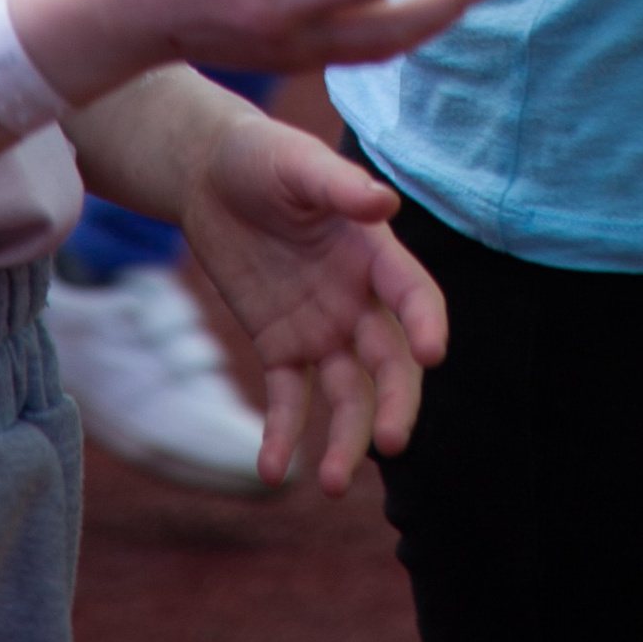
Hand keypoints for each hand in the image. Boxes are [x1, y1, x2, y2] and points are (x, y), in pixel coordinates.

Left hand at [178, 104, 445, 490]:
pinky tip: (272, 470)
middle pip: (389, 360)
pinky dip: (285, 435)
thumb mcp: (297, 164)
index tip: (432, 354)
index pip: (413, 295)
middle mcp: (357, 298)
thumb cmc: (263, 157)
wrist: (209, 174)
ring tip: (331, 484)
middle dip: (394, 402)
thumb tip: (383, 204)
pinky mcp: (280, 346)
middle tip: (389, 442)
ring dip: (345, 438)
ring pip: (346, 393)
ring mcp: (321, 327)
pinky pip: (289, 399)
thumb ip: (338, 188)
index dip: (427, 322)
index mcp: (373, 251)